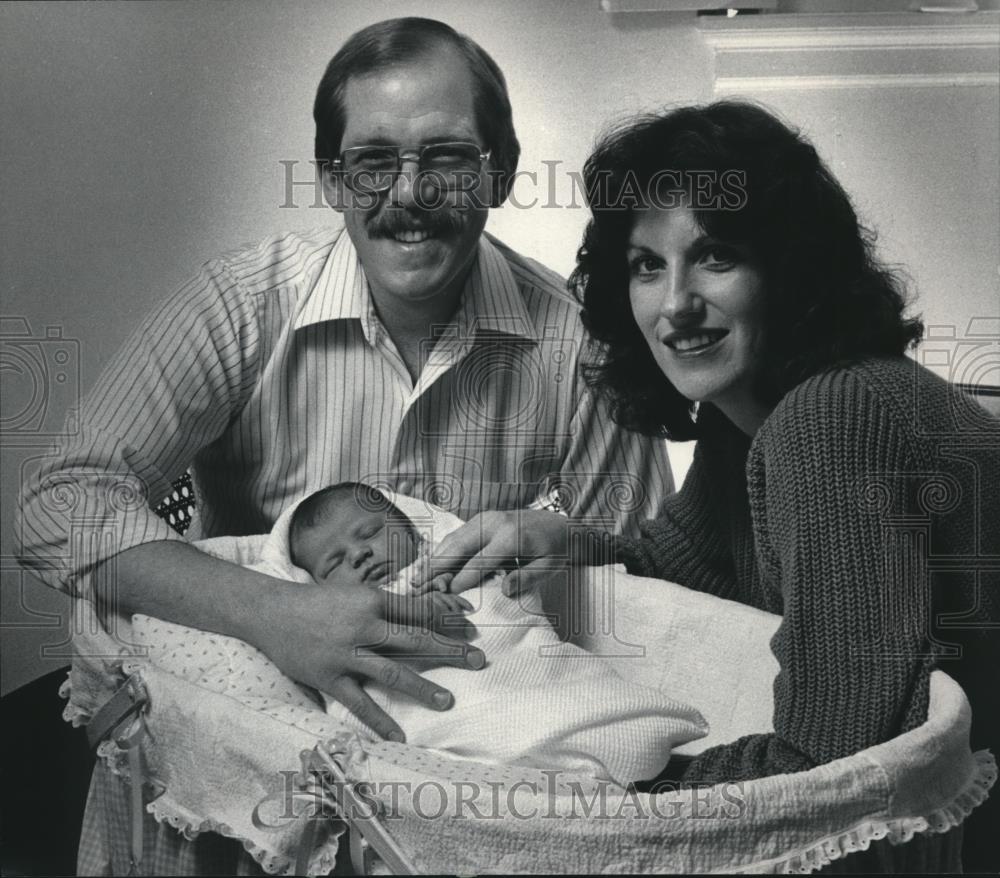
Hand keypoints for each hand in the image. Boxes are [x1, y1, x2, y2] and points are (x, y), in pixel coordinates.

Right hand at [251, 580, 483, 741]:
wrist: (271, 612)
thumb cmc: (318, 601)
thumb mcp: (355, 592)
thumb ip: (388, 604)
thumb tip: (427, 612)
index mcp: (373, 600)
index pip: (419, 610)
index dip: (448, 618)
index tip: (473, 627)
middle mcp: (364, 626)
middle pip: (416, 640)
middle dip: (450, 650)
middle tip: (478, 661)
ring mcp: (347, 654)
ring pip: (393, 672)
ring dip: (423, 687)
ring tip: (448, 701)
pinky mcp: (330, 677)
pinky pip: (359, 702)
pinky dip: (378, 721)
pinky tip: (398, 738)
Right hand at [410, 510, 572, 596]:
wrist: (559, 524)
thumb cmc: (554, 550)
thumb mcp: (549, 567)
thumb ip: (527, 579)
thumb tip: (505, 591)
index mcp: (510, 538)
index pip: (478, 563)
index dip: (459, 580)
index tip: (444, 596)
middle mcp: (493, 525)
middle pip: (457, 547)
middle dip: (436, 567)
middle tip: (416, 585)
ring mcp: (485, 519)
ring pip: (453, 538)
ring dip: (434, 557)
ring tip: (416, 576)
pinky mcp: (481, 519)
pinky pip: (458, 534)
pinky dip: (442, 549)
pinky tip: (430, 563)